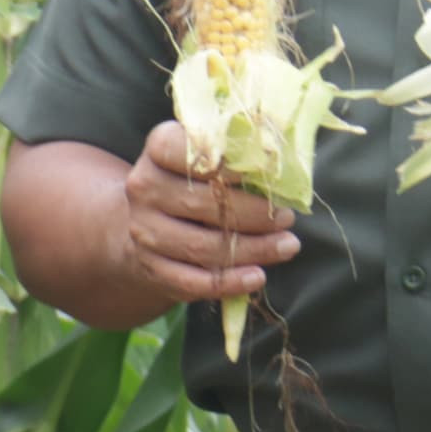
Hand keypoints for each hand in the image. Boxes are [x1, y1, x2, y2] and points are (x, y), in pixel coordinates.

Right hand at [118, 121, 297, 304]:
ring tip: (287, 246)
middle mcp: (144, 188)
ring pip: (202, 246)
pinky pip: (192, 280)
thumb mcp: (208, 157)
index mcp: (159, 149)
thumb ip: (238, 156)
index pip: (194, 152)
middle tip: (287, 217)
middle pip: (204, 204)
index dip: (232, 163)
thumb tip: (284, 168)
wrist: (153, 222)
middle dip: (255, 213)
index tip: (267, 171)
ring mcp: (144, 230)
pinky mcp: (150, 267)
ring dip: (252, 249)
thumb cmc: (196, 183)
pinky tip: (257, 277)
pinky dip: (229, 282)